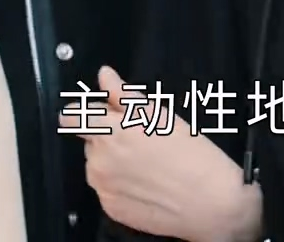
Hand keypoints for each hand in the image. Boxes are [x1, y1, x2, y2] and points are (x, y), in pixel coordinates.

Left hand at [72, 66, 262, 241]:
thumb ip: (125, 96)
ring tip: (148, 164)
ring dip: (114, 162)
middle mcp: (100, 160)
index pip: (72, 117)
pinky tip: (147, 183)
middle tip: (139, 141)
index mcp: (111, 131)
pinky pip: (108, 189)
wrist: (211, 204)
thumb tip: (105, 76)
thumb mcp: (162, 116)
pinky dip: (121, 184)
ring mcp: (103, 187)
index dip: (82, 113)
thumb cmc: (193, 156)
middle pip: (90, 140)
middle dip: (107, 137)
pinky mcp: (110, 208)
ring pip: (99, 166)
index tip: (95, 114)